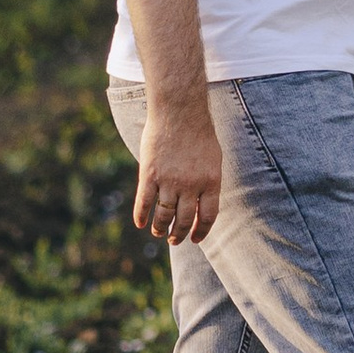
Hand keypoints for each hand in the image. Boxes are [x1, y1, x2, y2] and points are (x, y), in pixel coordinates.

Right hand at [134, 101, 223, 244]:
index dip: (201, 231)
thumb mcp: (213, 159)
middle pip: (184, 220)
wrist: (179, 112)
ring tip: (158, 232)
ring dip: (160, 228)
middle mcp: (191, 185)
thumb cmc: (199, 133)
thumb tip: (202, 204)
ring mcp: (169, 180)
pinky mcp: (149, 174)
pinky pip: (144, 202)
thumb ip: (208, 182)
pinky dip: (141, 215)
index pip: (208, 216)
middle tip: (173, 240)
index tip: (195, 239)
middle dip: (178, 235)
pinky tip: (141, 223)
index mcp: (211, 181)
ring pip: (164, 215)